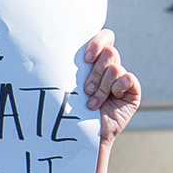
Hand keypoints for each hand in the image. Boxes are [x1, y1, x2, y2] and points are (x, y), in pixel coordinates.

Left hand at [75, 30, 140, 172]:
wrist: (80, 136)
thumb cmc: (67, 110)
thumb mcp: (65, 86)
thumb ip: (66, 66)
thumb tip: (41, 46)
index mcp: (95, 61)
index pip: (105, 37)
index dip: (97, 42)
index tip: (86, 58)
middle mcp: (109, 67)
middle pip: (109, 52)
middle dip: (95, 72)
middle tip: (85, 89)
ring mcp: (122, 78)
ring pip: (115, 67)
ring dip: (101, 87)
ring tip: (92, 102)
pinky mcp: (132, 90)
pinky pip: (128, 78)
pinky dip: (116, 89)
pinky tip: (109, 101)